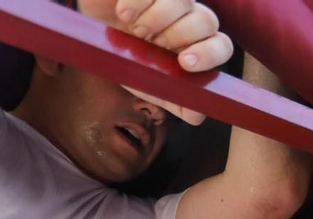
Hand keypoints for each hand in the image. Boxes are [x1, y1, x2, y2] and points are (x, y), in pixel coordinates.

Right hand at [79, 0, 231, 123]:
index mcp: (195, 45)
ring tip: (134, 29)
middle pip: (208, 21)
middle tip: (151, 42)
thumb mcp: (148, 84)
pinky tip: (123, 12)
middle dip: (180, 35)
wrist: (91, 36)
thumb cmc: (126, 59)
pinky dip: (139, 1)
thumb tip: (196, 114)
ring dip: (159, 17)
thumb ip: (174, 100)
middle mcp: (189, 18)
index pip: (222, 46)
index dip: (210, 54)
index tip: (184, 63)